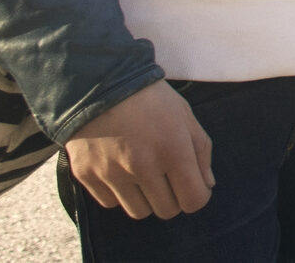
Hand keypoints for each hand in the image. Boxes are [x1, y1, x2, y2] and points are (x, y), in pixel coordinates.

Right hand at [63, 80, 213, 219]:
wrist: (99, 82)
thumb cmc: (149, 98)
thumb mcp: (185, 116)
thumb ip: (201, 152)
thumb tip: (206, 186)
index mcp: (173, 150)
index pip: (194, 200)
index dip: (197, 196)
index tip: (192, 186)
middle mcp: (143, 166)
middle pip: (167, 211)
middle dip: (173, 198)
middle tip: (167, 178)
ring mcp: (112, 173)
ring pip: (139, 212)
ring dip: (146, 199)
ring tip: (143, 174)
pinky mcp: (87, 175)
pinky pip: (110, 203)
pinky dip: (119, 193)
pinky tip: (120, 170)